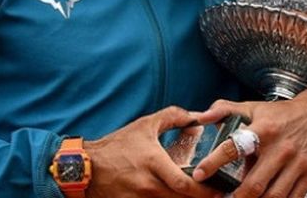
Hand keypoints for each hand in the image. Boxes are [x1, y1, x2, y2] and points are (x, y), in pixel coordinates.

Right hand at [84, 106, 222, 197]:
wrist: (86, 167)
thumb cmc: (117, 145)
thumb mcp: (145, 125)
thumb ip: (172, 117)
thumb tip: (196, 116)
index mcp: (153, 163)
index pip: (184, 184)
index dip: (205, 190)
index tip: (220, 188)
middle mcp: (148, 185)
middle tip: (219, 195)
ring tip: (199, 195)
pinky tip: (177, 196)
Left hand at [191, 90, 306, 197]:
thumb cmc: (284, 114)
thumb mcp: (254, 107)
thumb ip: (225, 110)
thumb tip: (200, 117)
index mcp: (263, 129)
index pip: (233, 146)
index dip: (214, 162)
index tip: (200, 174)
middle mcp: (281, 147)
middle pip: (254, 182)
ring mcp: (298, 162)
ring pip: (274, 195)